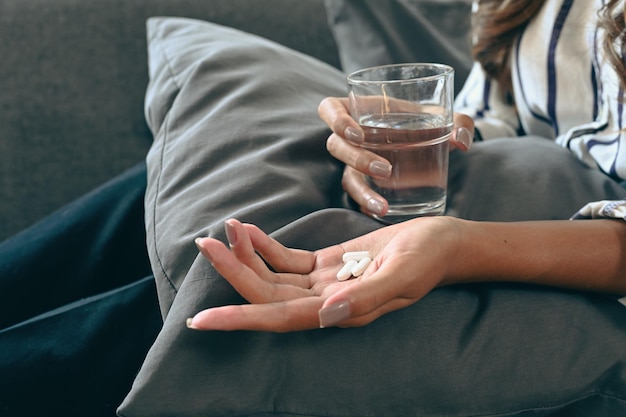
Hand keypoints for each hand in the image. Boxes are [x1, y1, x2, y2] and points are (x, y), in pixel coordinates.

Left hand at [188, 216, 459, 331]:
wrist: (443, 242)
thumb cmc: (427, 257)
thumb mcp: (402, 273)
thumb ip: (365, 297)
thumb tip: (325, 315)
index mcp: (341, 310)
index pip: (279, 318)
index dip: (240, 318)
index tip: (201, 320)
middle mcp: (326, 301)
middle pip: (268, 293)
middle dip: (234, 271)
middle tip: (205, 244)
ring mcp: (325, 283)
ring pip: (274, 275)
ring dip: (246, 255)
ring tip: (226, 228)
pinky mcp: (328, 264)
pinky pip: (288, 259)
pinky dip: (266, 246)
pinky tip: (248, 230)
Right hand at [318, 97, 474, 216]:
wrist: (433, 143)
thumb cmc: (428, 121)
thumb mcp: (445, 117)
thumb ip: (459, 122)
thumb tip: (461, 140)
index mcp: (361, 110)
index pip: (330, 109)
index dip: (336, 120)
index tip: (357, 134)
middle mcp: (352, 137)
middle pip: (336, 146)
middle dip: (357, 159)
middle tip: (385, 170)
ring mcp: (355, 162)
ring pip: (346, 177)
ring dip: (362, 191)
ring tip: (383, 205)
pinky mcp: (364, 184)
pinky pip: (358, 197)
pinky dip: (369, 205)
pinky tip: (384, 213)